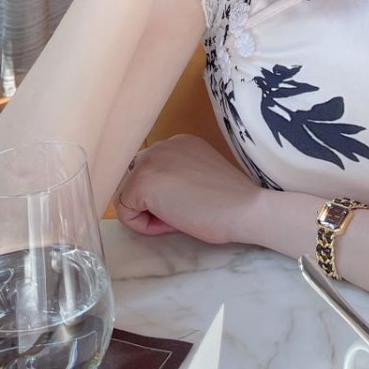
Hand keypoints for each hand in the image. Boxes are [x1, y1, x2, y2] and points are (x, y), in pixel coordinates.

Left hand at [114, 135, 262, 245]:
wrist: (244, 208)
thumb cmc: (230, 201)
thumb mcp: (199, 176)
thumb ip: (177, 175)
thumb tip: (156, 194)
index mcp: (178, 142)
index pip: (152, 171)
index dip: (164, 195)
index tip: (188, 204)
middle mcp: (162, 144)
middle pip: (136, 180)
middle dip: (152, 202)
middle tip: (181, 214)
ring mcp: (151, 160)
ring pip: (128, 195)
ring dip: (148, 213)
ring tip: (177, 218)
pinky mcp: (143, 181)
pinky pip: (125, 211)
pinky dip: (142, 225)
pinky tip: (170, 223)